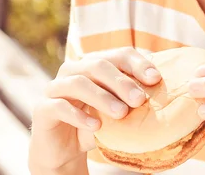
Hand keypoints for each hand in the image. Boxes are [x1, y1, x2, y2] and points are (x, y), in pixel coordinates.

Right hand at [29, 47, 161, 172]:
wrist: (65, 149)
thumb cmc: (98, 121)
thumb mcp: (118, 106)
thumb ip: (133, 94)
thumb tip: (161, 85)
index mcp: (96, 62)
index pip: (120, 54)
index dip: (138, 64)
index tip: (155, 79)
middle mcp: (74, 68)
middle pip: (100, 66)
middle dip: (122, 82)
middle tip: (140, 100)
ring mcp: (56, 86)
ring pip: (79, 83)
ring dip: (103, 97)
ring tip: (121, 113)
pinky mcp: (42, 108)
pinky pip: (60, 107)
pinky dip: (79, 116)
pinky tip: (96, 126)